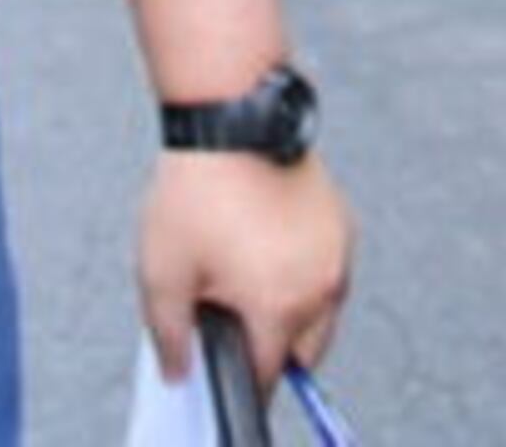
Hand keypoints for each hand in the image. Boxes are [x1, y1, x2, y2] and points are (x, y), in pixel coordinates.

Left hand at [136, 151, 350, 394]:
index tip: (227, 382)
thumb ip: (169, 336)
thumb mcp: (162, 273)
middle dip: (272, 350)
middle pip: (304, 353)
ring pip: (322, 314)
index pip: (267, 376)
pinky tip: (270, 251)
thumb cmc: (199, 190)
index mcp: (280, 306)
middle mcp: (321, 285)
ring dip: (294, 314)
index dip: (241, 384)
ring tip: (250, 280)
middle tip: (235, 324)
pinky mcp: (343, 224)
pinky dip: (307, 275)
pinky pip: (330, 273)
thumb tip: (179, 372)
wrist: (233, 121)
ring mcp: (338, 253)